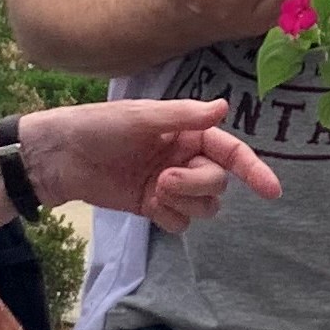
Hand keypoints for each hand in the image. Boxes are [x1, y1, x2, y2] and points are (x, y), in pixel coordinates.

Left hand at [25, 99, 283, 229]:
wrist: (58, 157)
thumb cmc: (97, 126)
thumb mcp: (140, 116)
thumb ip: (184, 116)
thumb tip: (224, 108)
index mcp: (187, 132)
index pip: (231, 152)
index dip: (254, 170)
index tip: (271, 191)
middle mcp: (184, 157)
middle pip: (218, 183)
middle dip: (197, 185)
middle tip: (164, 180)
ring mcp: (170, 184)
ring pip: (204, 205)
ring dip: (186, 202)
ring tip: (155, 191)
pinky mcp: (154, 206)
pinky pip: (180, 222)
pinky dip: (171, 218)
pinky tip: (149, 206)